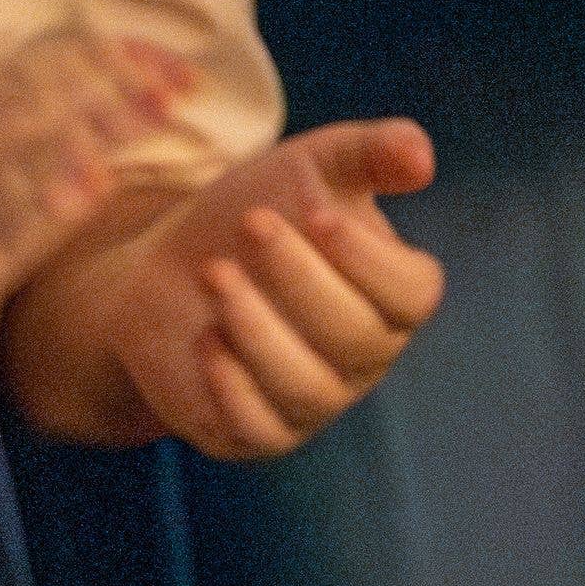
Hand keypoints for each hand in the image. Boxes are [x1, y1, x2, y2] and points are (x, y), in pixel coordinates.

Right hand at [0, 29, 179, 436]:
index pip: (18, 75)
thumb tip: (60, 112)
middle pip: (32, 106)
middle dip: (114, 83)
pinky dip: (53, 206)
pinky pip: (5, 244)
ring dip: (102, 128)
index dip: (93, 57)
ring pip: (24, 162)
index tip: (151, 54)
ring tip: (165, 106)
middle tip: (180, 76)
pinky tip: (98, 181)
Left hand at [75, 115, 444, 459]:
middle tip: (251, 223)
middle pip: (354, 335)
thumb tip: (421, 160)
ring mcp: (312, 402)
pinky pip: (259, 429)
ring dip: (257, 326)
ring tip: (213, 271)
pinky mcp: (254, 433)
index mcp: (394, 297)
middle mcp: (364, 357)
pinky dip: (231, 385)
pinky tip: (204, 337)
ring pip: (306, 385)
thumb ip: (371, 152)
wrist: (162, 268)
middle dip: (298, 275)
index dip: (368, 258)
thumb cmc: (253, 217)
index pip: (414, 294)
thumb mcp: (312, 167)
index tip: (316, 214)